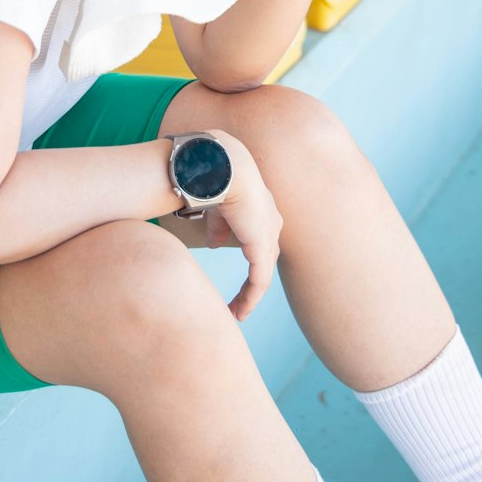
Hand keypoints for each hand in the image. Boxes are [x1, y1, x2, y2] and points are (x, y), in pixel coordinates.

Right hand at [205, 131, 282, 321]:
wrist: (219, 168)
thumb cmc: (211, 177)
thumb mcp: (215, 204)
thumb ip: (218, 225)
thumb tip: (215, 243)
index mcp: (260, 208)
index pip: (259, 240)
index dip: (249, 260)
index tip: (236, 279)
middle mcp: (270, 221)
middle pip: (265, 260)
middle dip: (253, 283)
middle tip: (238, 305)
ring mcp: (269, 234)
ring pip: (263, 274)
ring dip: (250, 296)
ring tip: (236, 314)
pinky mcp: (262, 246)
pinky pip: (260, 279)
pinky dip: (250, 297)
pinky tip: (240, 312)